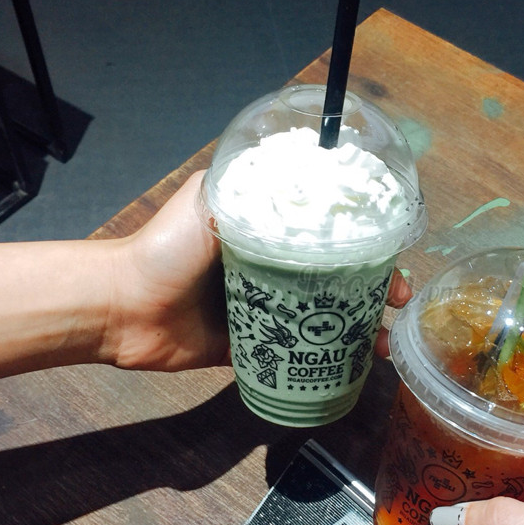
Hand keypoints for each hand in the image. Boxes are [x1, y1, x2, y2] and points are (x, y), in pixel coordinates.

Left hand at [108, 171, 411, 369]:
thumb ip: (250, 186)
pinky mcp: (258, 348)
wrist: (125, 307)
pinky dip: (333, 358)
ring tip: (385, 338)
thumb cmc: (168, 247)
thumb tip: (304, 163)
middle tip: (398, 299)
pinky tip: (361, 361)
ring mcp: (269, 312)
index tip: (392, 251)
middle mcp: (274, 271)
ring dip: (363, 326)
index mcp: (268, 235)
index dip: (367, 244)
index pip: (330, 237)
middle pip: (339, 279)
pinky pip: (302, 355)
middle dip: (376, 288)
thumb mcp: (212, 199)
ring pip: (328, 319)